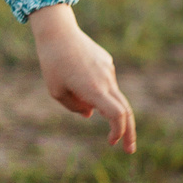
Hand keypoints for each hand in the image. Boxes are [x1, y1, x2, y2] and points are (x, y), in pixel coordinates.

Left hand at [27, 4, 135, 151]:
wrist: (58, 32)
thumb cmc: (52, 63)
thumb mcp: (56, 90)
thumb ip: (74, 106)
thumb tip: (90, 113)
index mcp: (94, 89)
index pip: (117, 115)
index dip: (119, 132)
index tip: (112, 142)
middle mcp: (106, 80)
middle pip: (125, 111)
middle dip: (128, 132)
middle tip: (129, 150)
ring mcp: (108, 70)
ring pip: (113, 95)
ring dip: (103, 105)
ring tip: (72, 86)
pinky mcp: (106, 62)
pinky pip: (105, 81)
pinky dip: (98, 90)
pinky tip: (75, 74)